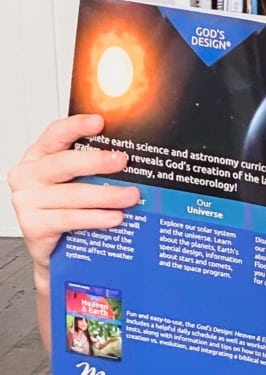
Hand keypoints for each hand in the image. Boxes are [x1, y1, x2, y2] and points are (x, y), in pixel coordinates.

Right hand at [8, 114, 139, 292]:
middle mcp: (27, 176)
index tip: (99, 122)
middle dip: (96, 162)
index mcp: (37, 158)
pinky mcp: (33, 226)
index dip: (76, 126)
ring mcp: (27, 201)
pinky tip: (114, 217)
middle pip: (64, 164)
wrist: (54, 253)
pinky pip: (69, 218)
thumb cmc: (65, 212)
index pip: (55, 134)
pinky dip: (95, 218)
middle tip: (122, 161)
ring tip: (129, 197)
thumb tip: (126, 159)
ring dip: (105, 195)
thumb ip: (89, 170)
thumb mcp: (73, 185)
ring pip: (72, 194)